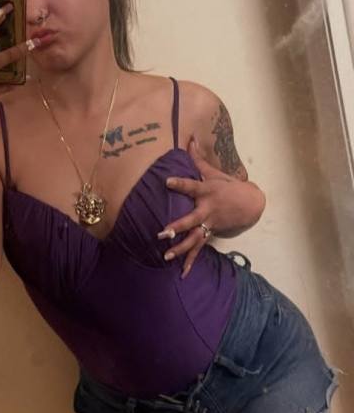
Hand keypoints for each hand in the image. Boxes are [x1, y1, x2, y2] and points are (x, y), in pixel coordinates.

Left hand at [157, 138, 256, 277]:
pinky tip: (183, 274)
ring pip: (194, 238)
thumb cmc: (229, 186)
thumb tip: (189, 138)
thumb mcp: (214, 172)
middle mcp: (207, 209)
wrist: (251, 204)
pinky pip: (199, 249)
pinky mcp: (210, 233)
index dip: (179, 183)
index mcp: (206, 191)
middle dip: (177, 226)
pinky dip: (191, 262)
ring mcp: (209, 224)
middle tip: (162, 233)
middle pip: (191, 219)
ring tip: (166, 256)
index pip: (191, 186)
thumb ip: (197, 158)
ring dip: (181, 248)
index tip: (167, 181)